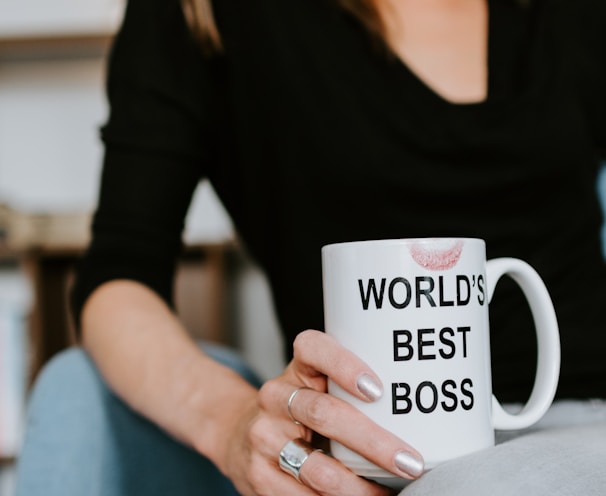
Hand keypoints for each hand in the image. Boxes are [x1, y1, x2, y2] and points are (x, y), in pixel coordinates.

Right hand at [223, 329, 423, 494]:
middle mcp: (276, 396)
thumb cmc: (299, 406)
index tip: (377, 390)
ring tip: (389, 493)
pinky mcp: (259, 474)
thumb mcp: (317, 384)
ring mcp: (264, 435)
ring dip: (360, 488)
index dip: (344, 365)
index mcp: (297, 367)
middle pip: (325, 414)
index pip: (314, 349)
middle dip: (374, 442)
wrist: (239, 431)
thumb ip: (353, 390)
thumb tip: (418, 414)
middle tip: (410, 462)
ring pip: (318, 467)